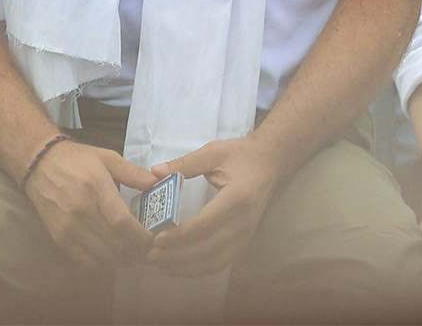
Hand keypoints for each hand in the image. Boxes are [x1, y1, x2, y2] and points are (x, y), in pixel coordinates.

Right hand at [22, 139, 157, 268]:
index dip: (140, 236)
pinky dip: (102, 263)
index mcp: (96, 188)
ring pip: (101, 256)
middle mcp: (81, 211)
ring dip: (121, 260)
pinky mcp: (58, 238)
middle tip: (148, 251)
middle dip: (135, 251)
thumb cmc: (77, 160)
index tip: (153, 240)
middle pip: (114, 243)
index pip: (122, 222)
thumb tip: (157, 182)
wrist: (39, 164)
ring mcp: (68, 227)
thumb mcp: (107, 157)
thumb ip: (133, 172)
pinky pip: (84, 260)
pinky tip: (112, 257)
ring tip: (133, 256)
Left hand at [147, 136, 282, 276]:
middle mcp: (244, 222)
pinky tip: (180, 266)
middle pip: (209, 249)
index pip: (206, 224)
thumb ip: (184, 163)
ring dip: (187, 268)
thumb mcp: (212, 152)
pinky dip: (200, 269)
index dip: (180, 236)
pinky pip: (221, 262)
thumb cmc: (241, 155)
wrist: (270, 163)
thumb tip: (154, 172)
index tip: (156, 240)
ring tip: (161, 265)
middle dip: (178, 256)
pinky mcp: (244, 241)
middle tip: (151, 256)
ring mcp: (246, 234)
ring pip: (215, 262)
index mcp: (237, 197)